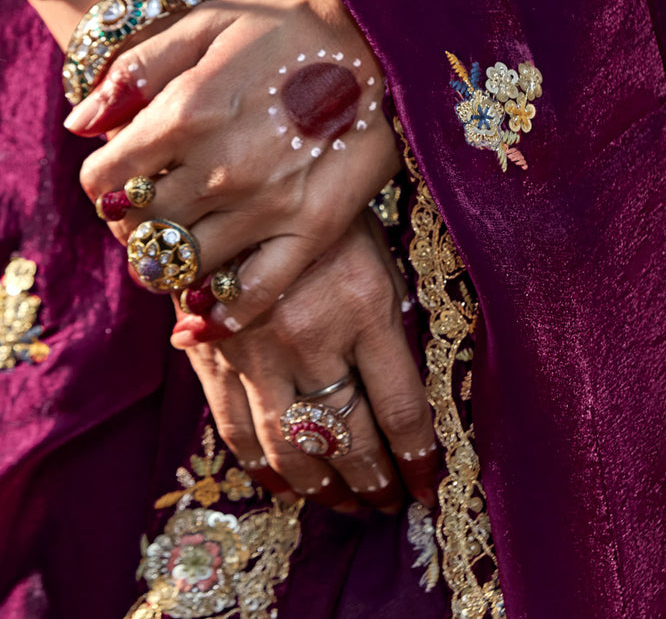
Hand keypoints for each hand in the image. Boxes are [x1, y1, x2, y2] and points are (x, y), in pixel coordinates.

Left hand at [71, 0, 401, 333]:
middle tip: (154, 207)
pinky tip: (200, 316)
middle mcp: (218, 167)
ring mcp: (266, 206)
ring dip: (168, 261)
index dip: (103, 182)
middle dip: (133, 222)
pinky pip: (252, 296)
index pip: (103, 181)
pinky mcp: (312, 231)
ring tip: (181, 241)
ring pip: (182, 267)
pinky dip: (218, 317)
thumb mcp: (207, 21)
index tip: (123, 176)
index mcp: (184, 111)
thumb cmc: (292, 24)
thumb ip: (136, 69)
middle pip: (138, 229)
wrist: (385, 40)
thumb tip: (80, 124)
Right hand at [178, 212, 438, 513]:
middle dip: (374, 480)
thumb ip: (389, 319)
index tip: (430, 484)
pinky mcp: (213, 355)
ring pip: (291, 446)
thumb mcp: (375, 250)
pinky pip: (236, 430)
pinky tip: (286, 486)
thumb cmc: (324, 211)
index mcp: (363, 304)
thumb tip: (408, 392)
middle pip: (348, 436)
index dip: (420, 457)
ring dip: (323, 487)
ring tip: (347, 504)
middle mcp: (311, 334)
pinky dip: (264, 468)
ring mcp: (256, 349)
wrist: (237, 183)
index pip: (401, 407)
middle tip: (390, 503)